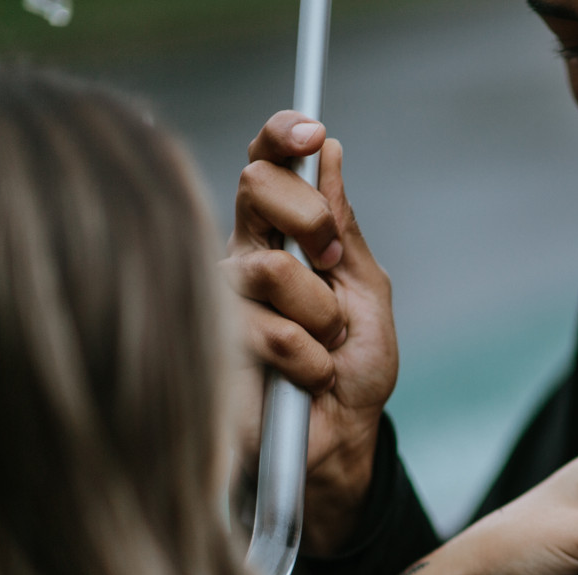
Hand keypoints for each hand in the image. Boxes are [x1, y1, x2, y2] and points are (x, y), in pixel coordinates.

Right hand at [222, 111, 395, 553]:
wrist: (344, 439)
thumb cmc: (354, 370)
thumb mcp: (368, 294)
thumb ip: (346, 229)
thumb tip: (329, 153)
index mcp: (277, 240)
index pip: (263, 169)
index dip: (279, 139)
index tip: (311, 132)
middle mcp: (240, 259)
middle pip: (255, 191)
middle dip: (313, 224)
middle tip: (336, 266)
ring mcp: (220, 303)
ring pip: (271, 271)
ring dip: (322, 319)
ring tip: (326, 349)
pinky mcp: (209, 349)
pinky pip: (270, 332)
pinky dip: (310, 360)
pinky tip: (305, 380)